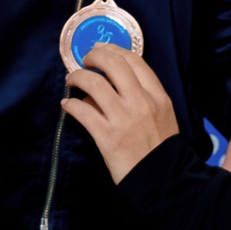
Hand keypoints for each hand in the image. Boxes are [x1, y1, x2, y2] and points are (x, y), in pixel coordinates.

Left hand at [61, 44, 182, 181]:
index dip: (113, 49)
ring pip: (94, 83)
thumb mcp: (163, 115)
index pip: (134, 60)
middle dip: (93, 56)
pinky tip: (67, 105)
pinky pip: (82, 111)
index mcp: (158, 96)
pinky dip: (71, 105)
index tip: (100, 49)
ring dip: (77, 77)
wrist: (163, 180)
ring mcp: (123, 118)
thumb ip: (143, 95)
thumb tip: (110, 82)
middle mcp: (141, 102)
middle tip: (84, 61)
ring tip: (71, 80)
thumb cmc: (161, 147)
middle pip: (113, 63)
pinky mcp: (107, 136)